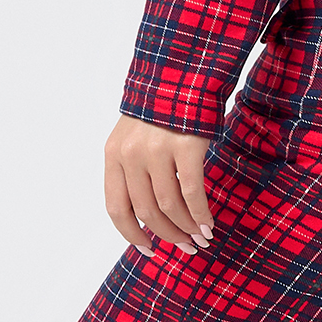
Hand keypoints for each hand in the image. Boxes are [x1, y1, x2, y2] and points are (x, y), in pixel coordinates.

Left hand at [105, 116, 214, 253]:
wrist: (182, 73)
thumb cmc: (160, 109)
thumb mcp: (133, 137)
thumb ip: (133, 169)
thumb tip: (147, 214)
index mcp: (113, 156)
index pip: (116, 208)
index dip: (131, 234)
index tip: (147, 248)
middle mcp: (130, 156)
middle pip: (146, 212)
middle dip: (167, 235)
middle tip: (185, 247)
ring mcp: (157, 151)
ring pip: (170, 206)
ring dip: (187, 228)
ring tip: (201, 238)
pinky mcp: (186, 147)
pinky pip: (192, 192)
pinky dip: (201, 214)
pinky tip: (209, 224)